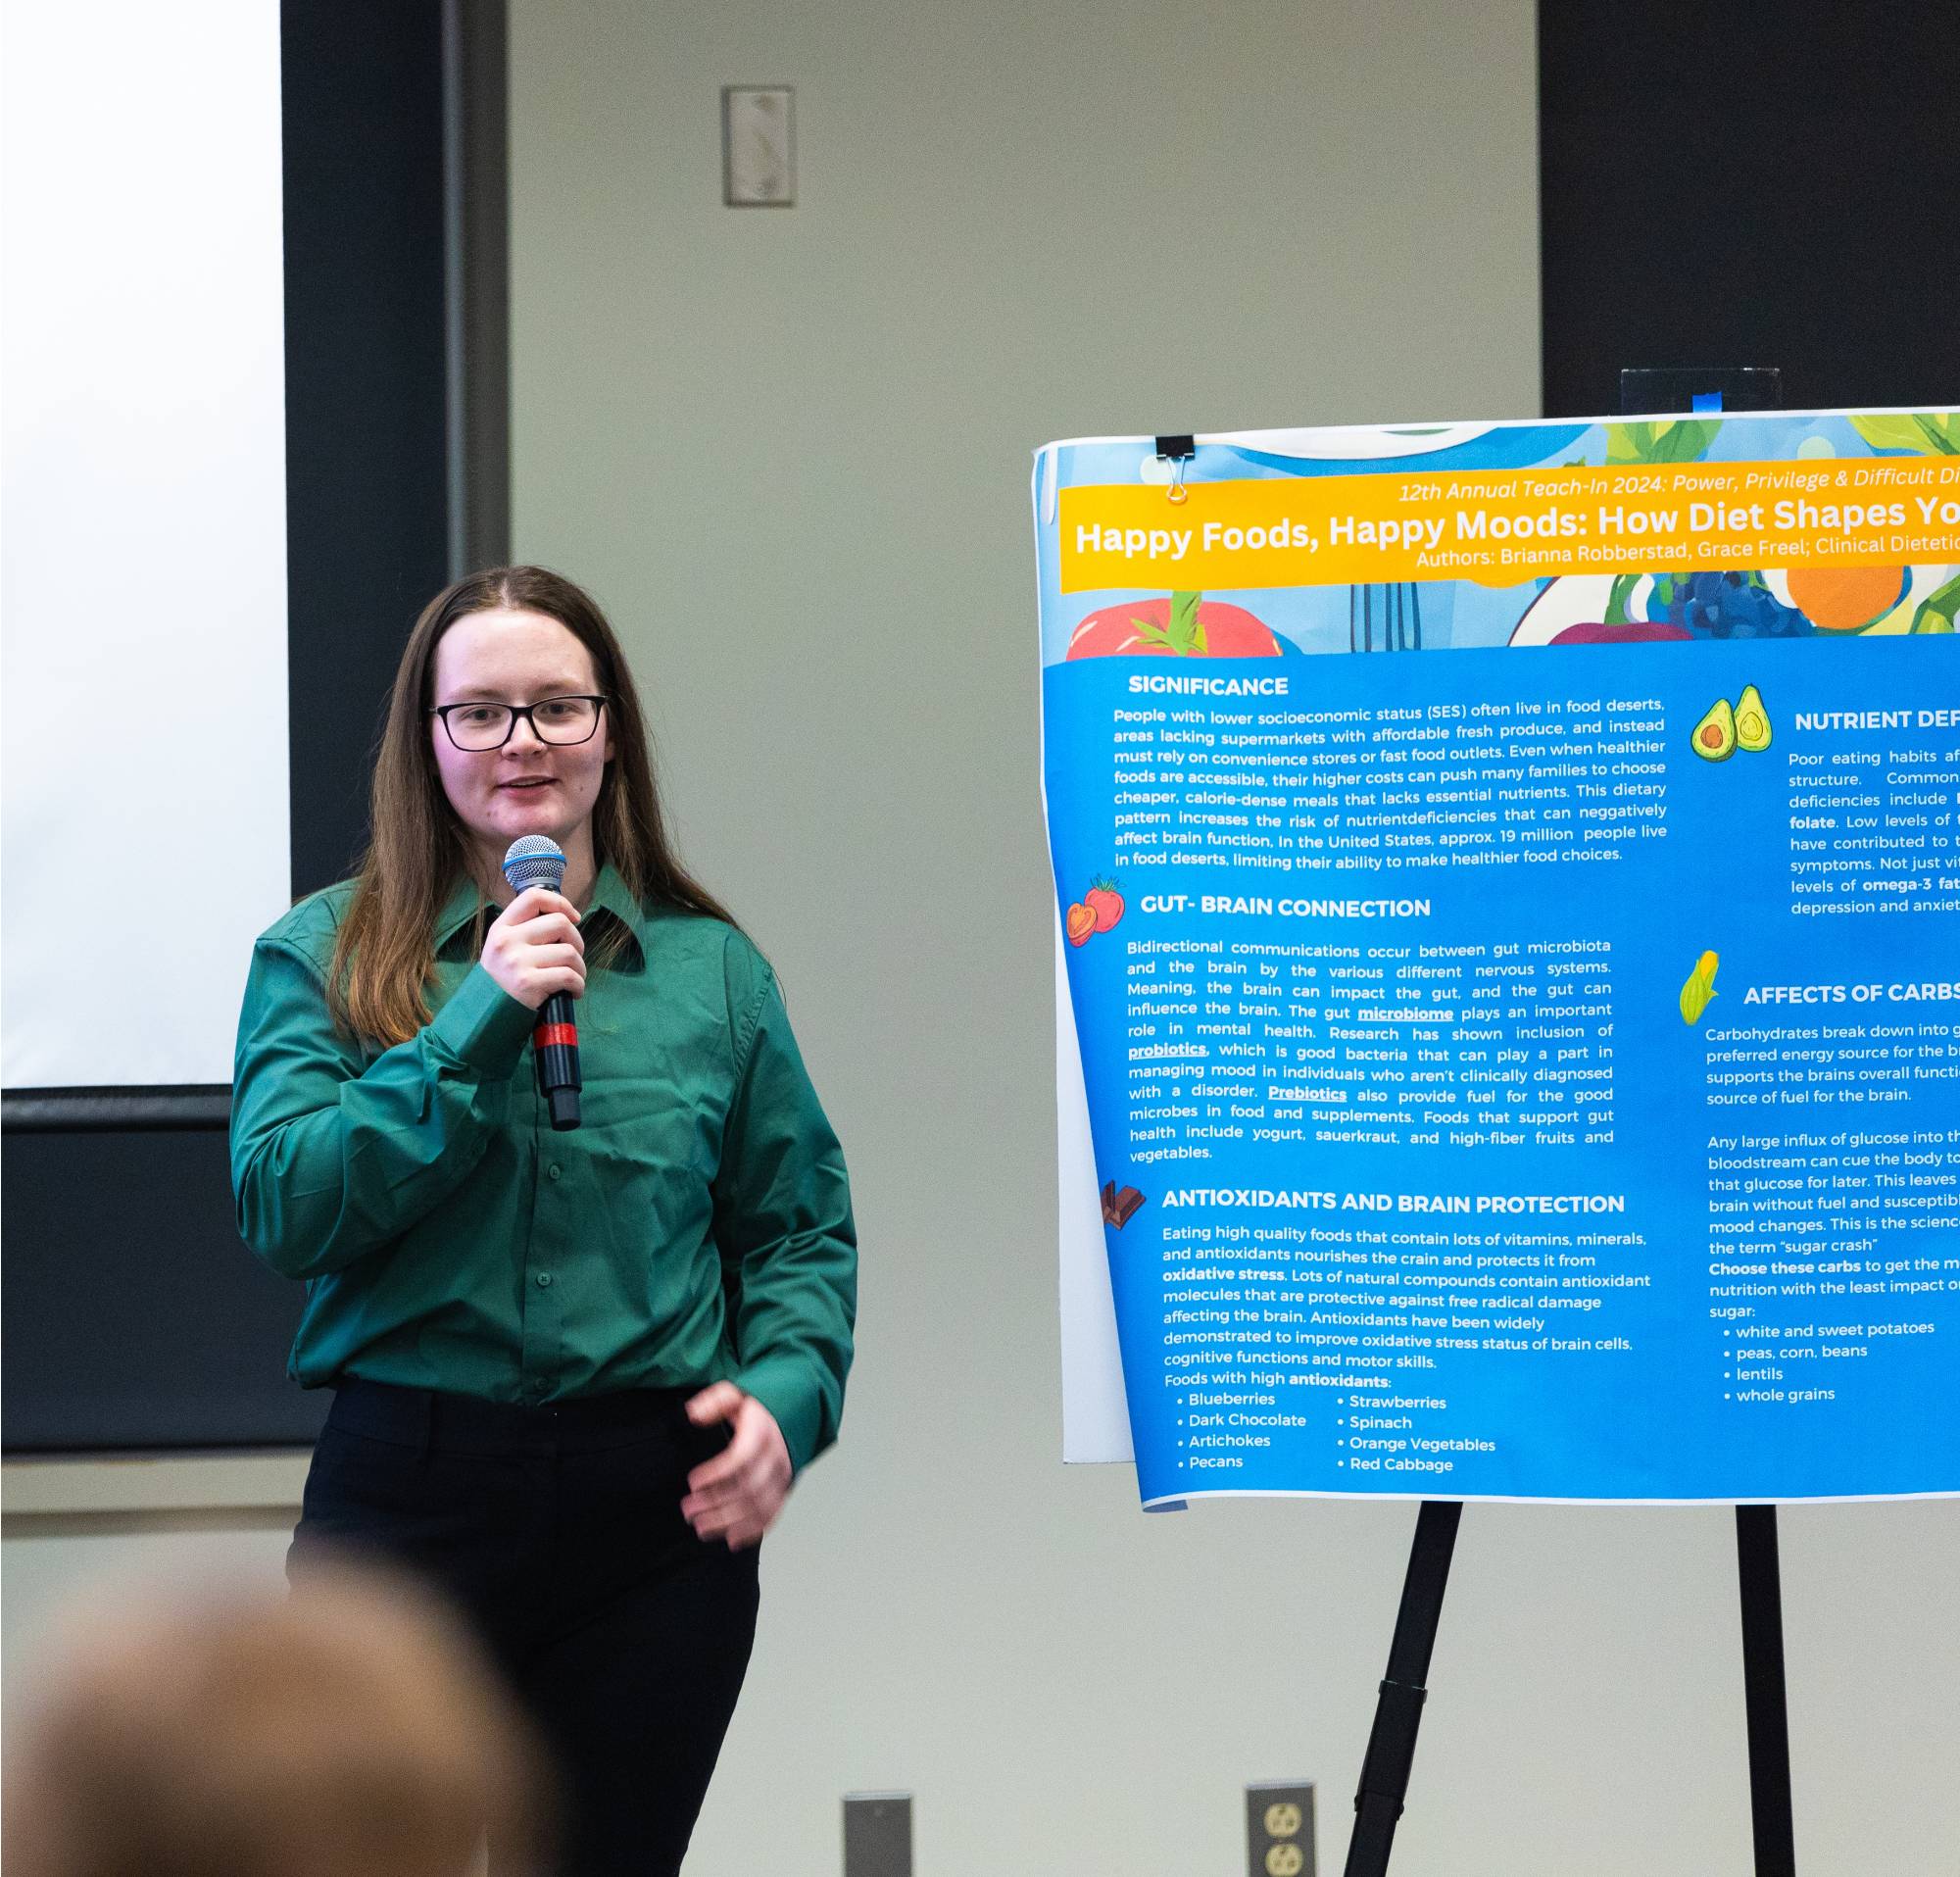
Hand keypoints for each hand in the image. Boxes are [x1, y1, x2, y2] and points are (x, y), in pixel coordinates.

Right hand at [480, 887, 584, 1009]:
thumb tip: (567, 916)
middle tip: (573, 957)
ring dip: (580, 968)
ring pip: (570, 952)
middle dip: (577, 940)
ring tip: (572, 977)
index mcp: (502, 927)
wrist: (488, 1012)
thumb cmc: (506, 978)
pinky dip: (578, 985)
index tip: (573, 918)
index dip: (560, 903)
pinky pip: (570, 976)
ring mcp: (516, 961)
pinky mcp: (528, 983)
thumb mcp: (505, 946)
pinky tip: (572, 991)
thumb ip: (527, 929)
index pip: (533, 897)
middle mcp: (507, 941)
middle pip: (560, 923)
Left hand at [681, 1383, 791, 1548]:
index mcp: (763, 1433)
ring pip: (758, 1507)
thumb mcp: (735, 1394)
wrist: (792, 1413)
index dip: (716, 1474)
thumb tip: (694, 1415)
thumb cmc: (756, 1407)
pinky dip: (752, 1531)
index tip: (692, 1483)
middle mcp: (776, 1458)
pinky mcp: (783, 1491)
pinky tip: (731, 1540)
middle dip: (715, 1504)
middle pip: (747, 1489)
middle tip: (687, 1511)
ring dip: (728, 1522)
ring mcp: (782, 1477)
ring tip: (700, 1528)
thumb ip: (714, 1402)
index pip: (741, 1459)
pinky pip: (771, 1516)